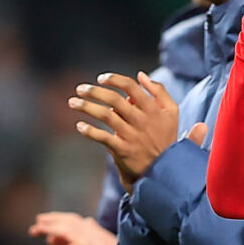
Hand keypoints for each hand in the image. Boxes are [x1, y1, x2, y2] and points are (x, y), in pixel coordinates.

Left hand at [68, 71, 191, 182]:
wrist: (165, 169)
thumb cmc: (165, 136)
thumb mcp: (171, 111)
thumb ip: (159, 90)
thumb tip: (141, 75)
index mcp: (152, 108)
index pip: (130, 87)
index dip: (114, 79)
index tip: (101, 78)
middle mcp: (141, 120)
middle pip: (114, 100)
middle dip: (94, 92)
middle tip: (80, 89)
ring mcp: (132, 135)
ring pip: (106, 116)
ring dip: (86, 107)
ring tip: (72, 102)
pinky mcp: (123, 150)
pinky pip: (103, 138)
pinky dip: (90, 131)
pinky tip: (79, 125)